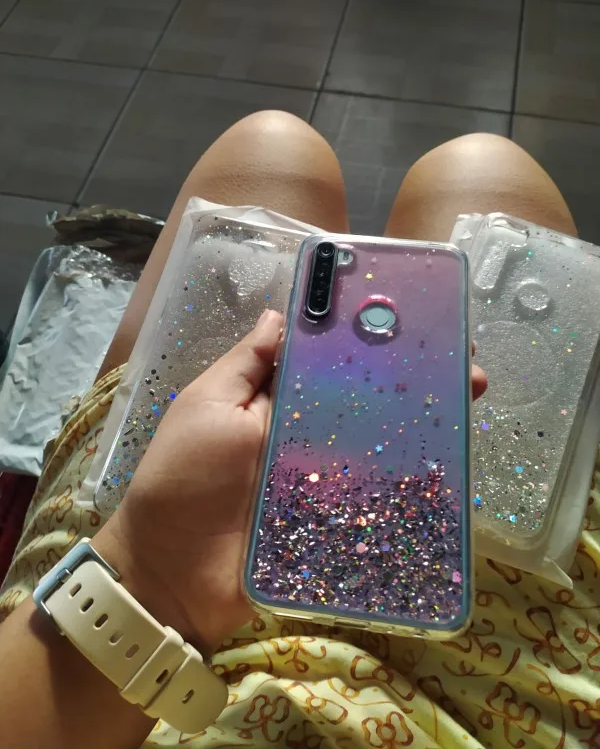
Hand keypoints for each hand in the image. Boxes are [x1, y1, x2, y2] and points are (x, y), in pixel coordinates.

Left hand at [93, 310, 486, 654]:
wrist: (173, 576)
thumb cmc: (184, 479)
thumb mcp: (208, 407)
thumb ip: (247, 364)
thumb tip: (279, 312)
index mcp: (275, 399)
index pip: (328, 359)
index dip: (367, 338)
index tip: (415, 318)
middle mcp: (306, 433)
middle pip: (366, 399)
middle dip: (412, 377)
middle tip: (464, 360)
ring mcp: (326, 478)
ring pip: (381, 443)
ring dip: (424, 422)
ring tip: (469, 397)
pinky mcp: (337, 520)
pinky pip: (379, 496)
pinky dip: (411, 481)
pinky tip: (451, 462)